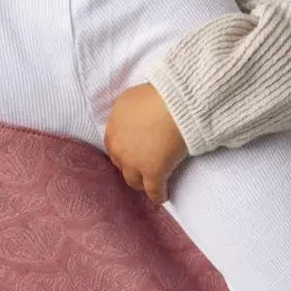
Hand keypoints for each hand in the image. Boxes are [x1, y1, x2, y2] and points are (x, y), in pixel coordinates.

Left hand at [104, 83, 186, 204]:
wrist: (176, 103)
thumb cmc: (160, 94)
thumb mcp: (133, 98)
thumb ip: (129, 112)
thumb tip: (135, 120)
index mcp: (113, 124)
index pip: (113, 144)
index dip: (123, 150)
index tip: (131, 152)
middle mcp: (118, 145)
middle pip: (121, 162)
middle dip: (130, 166)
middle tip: (141, 167)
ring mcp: (134, 161)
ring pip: (133, 180)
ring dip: (141, 182)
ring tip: (150, 184)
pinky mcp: (152, 172)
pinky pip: (153, 190)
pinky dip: (158, 195)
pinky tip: (163, 197)